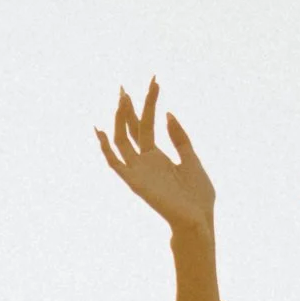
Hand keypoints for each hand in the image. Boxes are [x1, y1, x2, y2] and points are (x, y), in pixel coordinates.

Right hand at [96, 80, 214, 236]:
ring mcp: (138, 171)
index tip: (154, 81)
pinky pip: (115, 163)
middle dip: (128, 108)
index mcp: (158, 157)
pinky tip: (101, 130)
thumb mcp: (192, 158)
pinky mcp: (134, 182)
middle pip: (131, 129)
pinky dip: (106, 148)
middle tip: (123, 86)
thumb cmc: (198, 195)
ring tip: (122, 97)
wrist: (198, 219)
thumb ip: (179, 138)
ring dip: (120, 119)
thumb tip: (167, 114)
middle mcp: (145, 162)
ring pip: (122, 140)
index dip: (149, 103)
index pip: (146, 125)